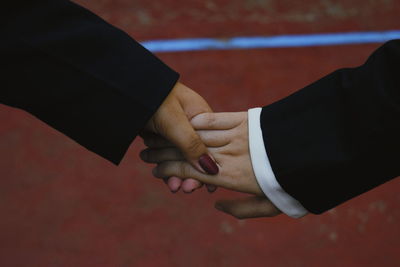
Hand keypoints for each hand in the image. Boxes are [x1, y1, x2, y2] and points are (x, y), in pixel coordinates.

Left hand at [141, 82, 218, 192]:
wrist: (122, 89)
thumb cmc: (155, 99)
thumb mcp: (176, 123)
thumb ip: (193, 145)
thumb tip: (212, 170)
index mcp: (203, 117)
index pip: (212, 146)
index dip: (210, 166)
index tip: (209, 186)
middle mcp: (191, 124)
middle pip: (196, 155)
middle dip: (193, 174)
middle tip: (187, 190)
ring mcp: (175, 130)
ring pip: (181, 158)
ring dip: (179, 174)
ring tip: (173, 187)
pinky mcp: (160, 136)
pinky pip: (167, 157)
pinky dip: (167, 169)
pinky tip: (166, 179)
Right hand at [141, 112, 281, 218]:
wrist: (315, 154)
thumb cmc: (292, 185)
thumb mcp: (269, 206)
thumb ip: (241, 210)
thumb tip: (216, 205)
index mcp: (233, 176)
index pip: (192, 172)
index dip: (170, 171)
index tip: (156, 170)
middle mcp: (231, 154)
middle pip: (190, 152)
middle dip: (165, 152)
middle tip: (146, 151)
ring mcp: (239, 135)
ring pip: (200, 135)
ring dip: (178, 135)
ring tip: (159, 135)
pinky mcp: (247, 119)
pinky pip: (219, 117)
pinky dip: (202, 119)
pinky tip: (188, 120)